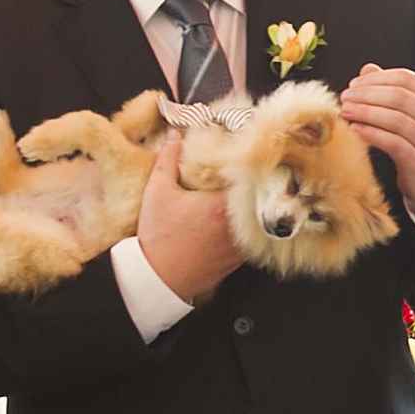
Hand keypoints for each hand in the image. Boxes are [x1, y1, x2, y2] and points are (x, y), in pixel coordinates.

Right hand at [135, 132, 246, 301]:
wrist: (158, 279)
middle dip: (253, 182)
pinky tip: (237, 218)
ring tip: (244, 191)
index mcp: (222, 205)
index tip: (244, 152)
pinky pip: (251, 236)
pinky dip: (247, 225)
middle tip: (247, 168)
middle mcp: (239, 225)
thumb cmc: (158, 237)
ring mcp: (241, 244)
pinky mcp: (238, 258)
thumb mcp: (157, 192)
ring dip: (252, 205)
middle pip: (257, 196)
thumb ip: (168, 159)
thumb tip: (175, 134)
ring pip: (256, 217)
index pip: (248, 176)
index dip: (248, 162)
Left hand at [339, 66, 414, 233]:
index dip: (378, 78)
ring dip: (366, 112)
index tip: (354, 84)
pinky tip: (355, 130)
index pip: (407, 78)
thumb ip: (394, 90)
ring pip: (396, 119)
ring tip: (345, 111)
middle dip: (367, 94)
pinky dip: (372, 134)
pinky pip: (393, 143)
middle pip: (399, 97)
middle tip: (345, 97)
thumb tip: (368, 69)